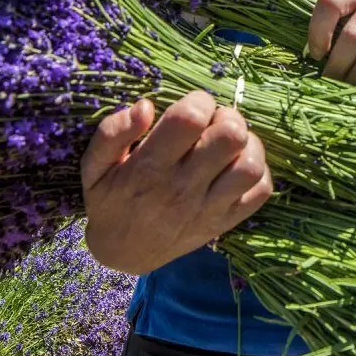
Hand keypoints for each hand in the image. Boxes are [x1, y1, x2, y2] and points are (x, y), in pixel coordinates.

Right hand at [80, 91, 273, 274]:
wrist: (123, 254)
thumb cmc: (109, 201)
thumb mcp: (95, 166)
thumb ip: (112, 132)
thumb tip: (145, 106)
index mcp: (149, 167)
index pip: (189, 119)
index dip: (197, 101)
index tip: (191, 106)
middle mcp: (182, 187)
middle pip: (230, 136)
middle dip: (226, 117)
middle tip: (212, 123)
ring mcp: (208, 207)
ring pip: (249, 165)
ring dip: (247, 144)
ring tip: (228, 143)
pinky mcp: (224, 222)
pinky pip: (260, 193)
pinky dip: (258, 172)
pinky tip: (236, 166)